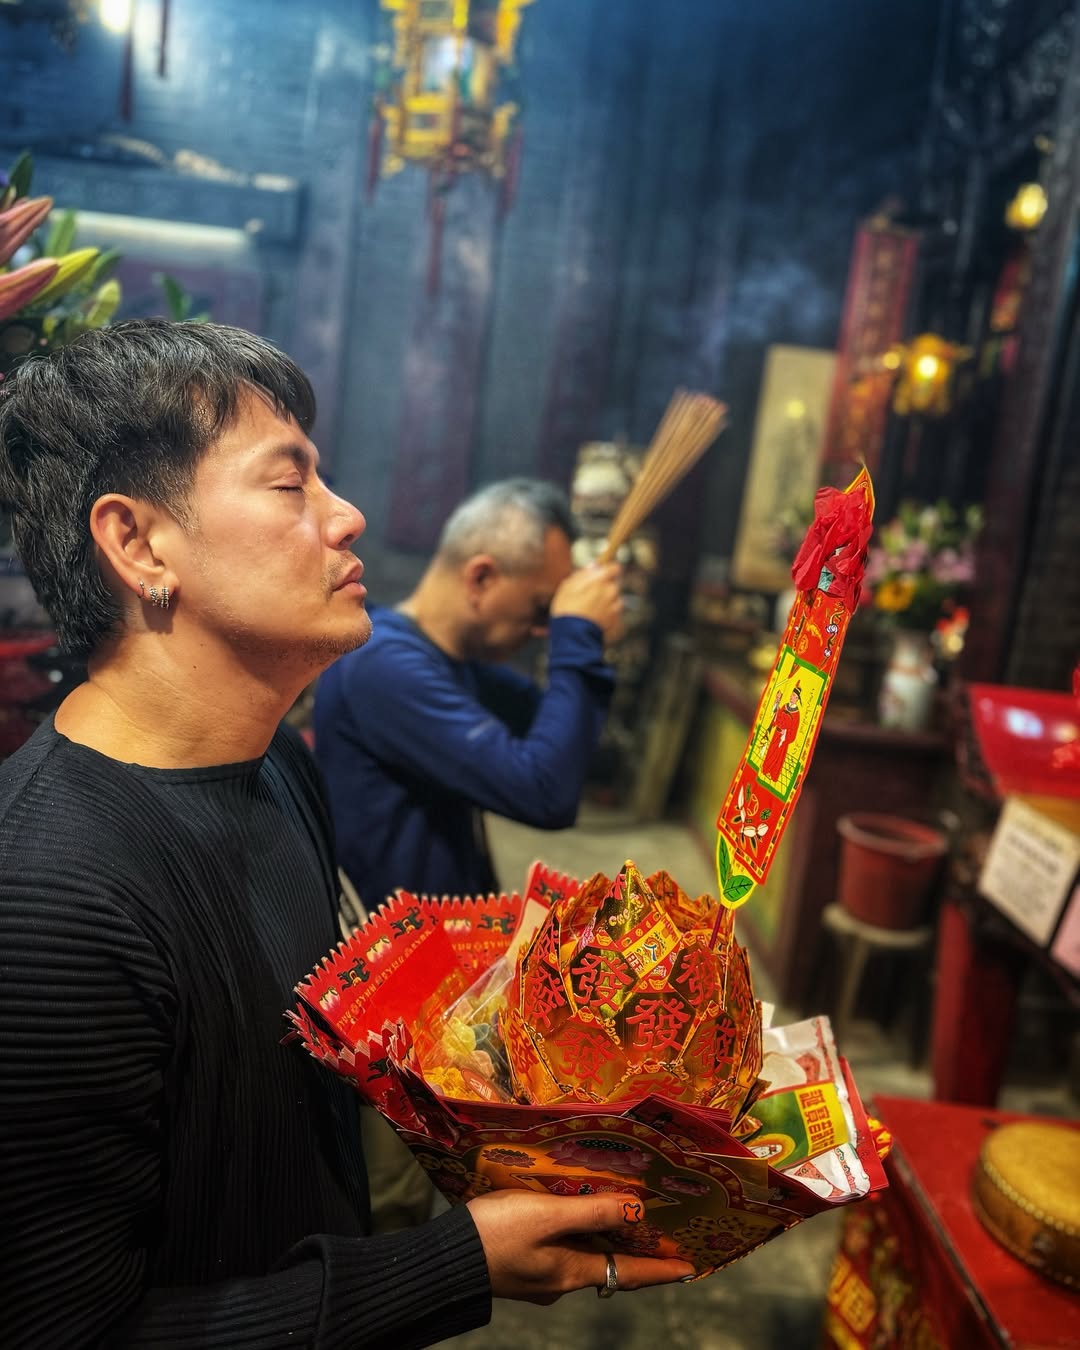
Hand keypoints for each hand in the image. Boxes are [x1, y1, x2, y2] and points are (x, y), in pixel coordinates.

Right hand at [467, 1189, 695, 1303]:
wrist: (443, 1259)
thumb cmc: (496, 1235)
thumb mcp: (548, 1216)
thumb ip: (592, 1211)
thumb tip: (637, 1209)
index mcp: (572, 1271)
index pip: (630, 1272)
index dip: (661, 1269)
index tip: (690, 1267)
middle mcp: (561, 1278)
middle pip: (608, 1263)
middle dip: (634, 1247)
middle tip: (660, 1230)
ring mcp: (539, 1273)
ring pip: (581, 1253)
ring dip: (602, 1235)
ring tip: (618, 1209)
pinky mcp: (519, 1262)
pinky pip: (558, 1246)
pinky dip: (573, 1230)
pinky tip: (567, 1210)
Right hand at [549, 563, 623, 642]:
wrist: (573, 634)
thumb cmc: (567, 609)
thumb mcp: (568, 586)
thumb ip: (583, 574)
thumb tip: (593, 566)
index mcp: (600, 580)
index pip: (614, 568)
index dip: (608, 569)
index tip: (601, 573)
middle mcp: (610, 591)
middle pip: (613, 583)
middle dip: (604, 587)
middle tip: (589, 594)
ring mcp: (614, 606)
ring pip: (613, 598)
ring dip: (606, 600)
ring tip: (590, 608)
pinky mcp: (615, 619)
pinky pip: (613, 611)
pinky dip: (607, 612)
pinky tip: (594, 616)